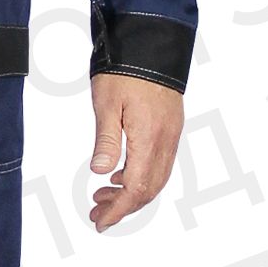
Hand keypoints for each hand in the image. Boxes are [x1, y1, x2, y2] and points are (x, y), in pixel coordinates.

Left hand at [87, 73, 183, 230]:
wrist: (152, 44)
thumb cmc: (126, 70)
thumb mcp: (107, 104)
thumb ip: (106, 141)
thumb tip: (99, 172)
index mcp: (149, 138)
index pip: (136, 188)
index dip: (118, 210)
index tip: (100, 222)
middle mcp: (166, 141)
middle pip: (149, 189)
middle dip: (123, 207)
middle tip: (96, 212)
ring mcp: (171, 135)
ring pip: (157, 178)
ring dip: (131, 193)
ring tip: (102, 195)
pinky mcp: (171, 127)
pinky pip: (160, 163)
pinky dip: (141, 177)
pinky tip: (120, 174)